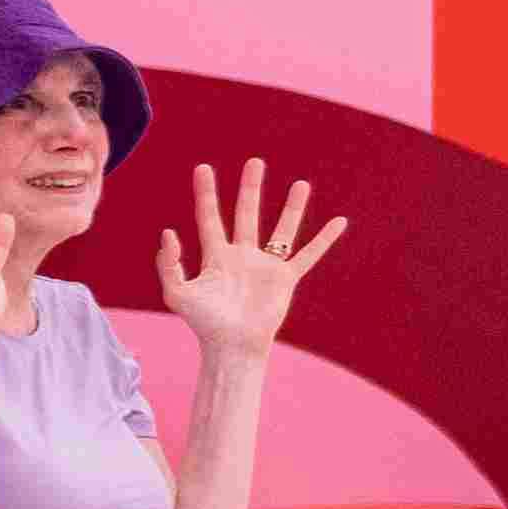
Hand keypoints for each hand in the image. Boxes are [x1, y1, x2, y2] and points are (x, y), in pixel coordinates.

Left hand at [154, 160, 346, 360]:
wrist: (231, 346)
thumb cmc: (203, 323)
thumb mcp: (176, 294)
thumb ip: (168, 264)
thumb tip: (169, 232)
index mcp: (215, 256)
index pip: (209, 217)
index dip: (205, 193)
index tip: (203, 168)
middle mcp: (241, 255)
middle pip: (246, 214)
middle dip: (250, 188)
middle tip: (255, 162)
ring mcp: (265, 266)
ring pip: (281, 230)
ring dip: (292, 208)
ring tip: (301, 184)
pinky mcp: (285, 278)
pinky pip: (308, 254)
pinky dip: (324, 239)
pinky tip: (338, 222)